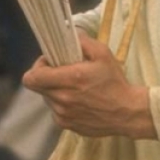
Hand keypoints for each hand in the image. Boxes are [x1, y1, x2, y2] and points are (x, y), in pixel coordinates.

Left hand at [22, 33, 155, 139]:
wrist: (127, 113)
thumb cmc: (115, 82)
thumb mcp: (103, 54)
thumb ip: (82, 41)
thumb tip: (67, 33)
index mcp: (70, 79)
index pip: (32, 77)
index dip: (37, 67)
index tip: (50, 62)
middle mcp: (63, 99)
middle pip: (38, 87)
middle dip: (46, 77)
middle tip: (62, 73)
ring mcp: (63, 115)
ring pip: (47, 99)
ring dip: (54, 91)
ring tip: (73, 88)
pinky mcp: (67, 125)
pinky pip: (55, 111)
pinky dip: (62, 104)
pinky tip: (78, 101)